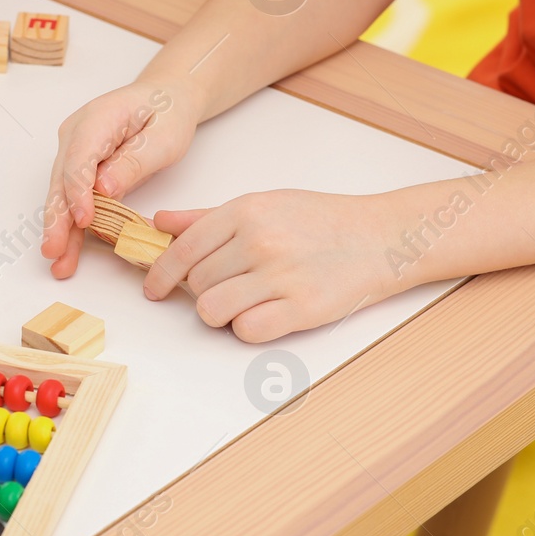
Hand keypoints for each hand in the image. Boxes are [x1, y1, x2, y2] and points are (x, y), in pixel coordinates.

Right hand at [41, 80, 198, 278]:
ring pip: (62, 193)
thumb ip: (134, 161)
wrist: (164, 99)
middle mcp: (76, 133)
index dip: (78, 191)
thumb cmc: (167, 113)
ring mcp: (73, 150)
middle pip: (62, 179)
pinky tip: (66, 251)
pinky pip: (72, 198)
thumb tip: (103, 189)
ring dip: (60, 228)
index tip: (83, 220)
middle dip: (58, 218)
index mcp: (98, 118)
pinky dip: (71, 225)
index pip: (80, 158)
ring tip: (57, 261)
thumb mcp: (164, 137)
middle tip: (53, 250)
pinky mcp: (77, 167)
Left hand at [144, 190, 402, 342]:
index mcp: (245, 211)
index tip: (154, 289)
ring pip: (213, 310)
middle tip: (227, 287)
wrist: (379, 236)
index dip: (161, 274)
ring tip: (242, 303)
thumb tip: (160, 223)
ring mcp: (281, 275)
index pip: (183, 249)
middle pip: (197, 283)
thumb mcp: (263, 204)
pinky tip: (264, 314)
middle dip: (202, 291)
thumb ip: (207, 217)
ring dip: (220, 313)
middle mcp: (260, 240)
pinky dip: (248, 328)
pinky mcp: (302, 308)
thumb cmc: (320, 220)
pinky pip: (247, 331)